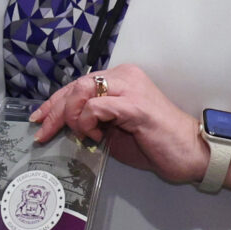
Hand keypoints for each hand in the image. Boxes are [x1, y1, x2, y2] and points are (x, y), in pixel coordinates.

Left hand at [29, 65, 209, 186]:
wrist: (192, 152)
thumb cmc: (156, 143)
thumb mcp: (115, 130)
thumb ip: (93, 121)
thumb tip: (65, 124)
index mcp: (121, 79)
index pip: (78, 84)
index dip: (54, 102)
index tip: (39, 118)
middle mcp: (125, 77)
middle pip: (75, 85)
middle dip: (54, 110)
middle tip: (44, 131)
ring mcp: (131, 89)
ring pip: (82, 89)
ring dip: (73, 115)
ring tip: (83, 133)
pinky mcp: (135, 106)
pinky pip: (97, 106)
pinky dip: (88, 121)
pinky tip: (96, 135)